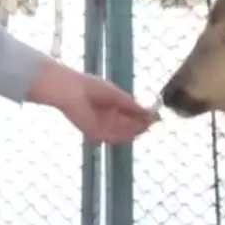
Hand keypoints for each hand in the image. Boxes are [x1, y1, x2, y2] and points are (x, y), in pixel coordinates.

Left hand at [28, 60, 157, 143]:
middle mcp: (106, 118)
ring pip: (121, 133)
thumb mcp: (116, 95)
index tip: (154, 117)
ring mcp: (100, 127)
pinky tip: (133, 131)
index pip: (129, 114)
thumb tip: (151, 113)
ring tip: (144, 127)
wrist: (70, 91)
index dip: (141, 117)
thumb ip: (132, 106)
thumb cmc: (91, 87)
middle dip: (139, 126)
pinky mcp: (94, 134)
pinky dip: (123, 135)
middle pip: (127, 126)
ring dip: (133, 131)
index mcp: (110, 105)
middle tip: (151, 124)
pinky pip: (112, 137)